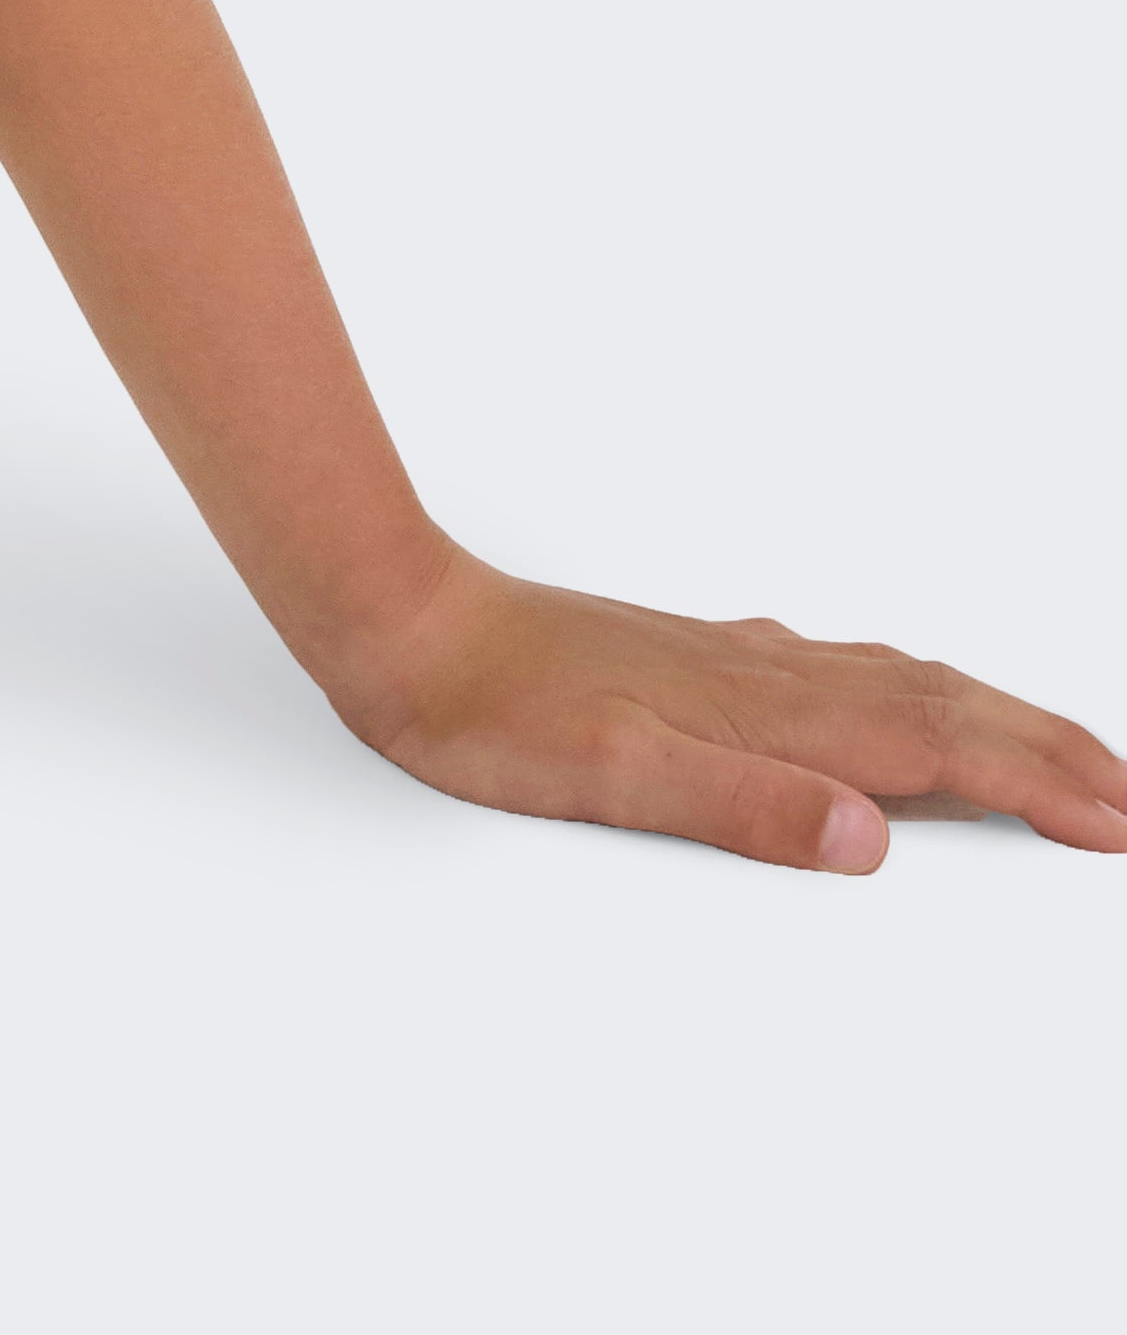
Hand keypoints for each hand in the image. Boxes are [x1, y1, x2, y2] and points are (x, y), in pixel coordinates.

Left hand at [332, 554, 1126, 871]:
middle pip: (943, 704)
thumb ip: (745, 804)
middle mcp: (769, 672)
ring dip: (988, 717)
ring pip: (899, 682)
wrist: (406, 624)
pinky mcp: (697, 661)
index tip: (1124, 822)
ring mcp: (735, 662)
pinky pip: (841, 674)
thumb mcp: (615, 779)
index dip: (1040, 782)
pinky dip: (907, 695)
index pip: (939, 746)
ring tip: (1053, 748)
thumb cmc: (494, 709)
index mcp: (770, 709)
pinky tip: (889, 702)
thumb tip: (871, 836)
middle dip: (1048, 748)